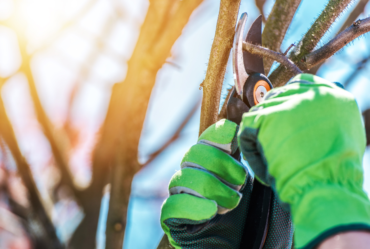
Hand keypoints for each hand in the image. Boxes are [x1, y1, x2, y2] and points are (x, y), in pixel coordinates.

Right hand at [160, 119, 292, 248]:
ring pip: (180, 178)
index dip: (217, 135)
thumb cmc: (266, 223)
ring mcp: (185, 201)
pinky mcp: (175, 224)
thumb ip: (256, 153)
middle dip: (219, 163)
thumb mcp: (268, 185)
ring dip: (210, 187)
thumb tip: (240, 110)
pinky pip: (170, 208)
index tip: (234, 138)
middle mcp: (198, 180)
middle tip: (241, 181)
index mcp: (219, 168)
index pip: (207, 139)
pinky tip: (211, 211)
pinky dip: (192, 206)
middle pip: (193, 154)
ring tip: (232, 203)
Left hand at [238, 73, 369, 247]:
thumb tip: (308, 114)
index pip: (299, 84)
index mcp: (332, 95)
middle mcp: (309, 93)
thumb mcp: (343, 134)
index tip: (282, 118)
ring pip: (259, 114)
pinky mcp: (267, 117)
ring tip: (272, 159)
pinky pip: (246, 130)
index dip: (287, 102)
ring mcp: (287, 103)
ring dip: (260, 136)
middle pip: (276, 98)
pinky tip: (264, 164)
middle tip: (274, 143)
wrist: (326, 186)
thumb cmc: (336, 171)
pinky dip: (250, 150)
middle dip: (271, 120)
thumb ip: (325, 116)